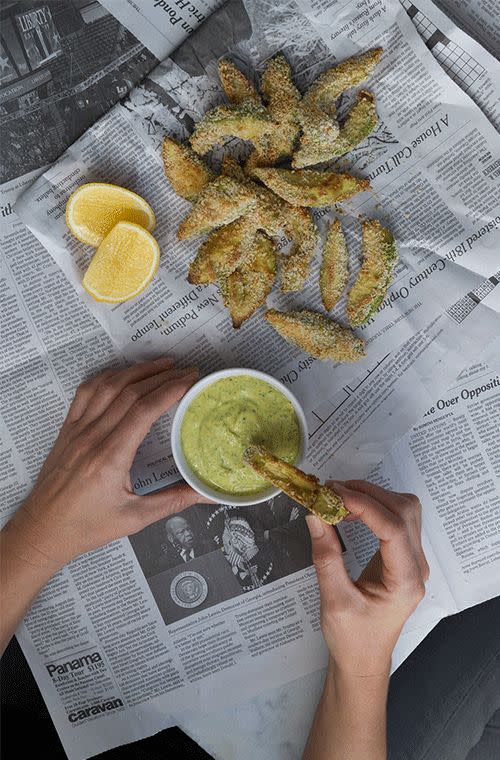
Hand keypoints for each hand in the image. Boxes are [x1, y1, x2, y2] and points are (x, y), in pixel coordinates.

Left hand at [9, 358, 207, 570]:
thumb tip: (206, 493)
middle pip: (130, 392)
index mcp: (110, 459)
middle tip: (186, 371)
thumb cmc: (86, 527)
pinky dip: (108, 377)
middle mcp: (92, 438)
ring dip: (136, 370)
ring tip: (162, 364)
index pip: (144, 410)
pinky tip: (124, 374)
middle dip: (161, 376)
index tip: (190, 380)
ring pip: (108, 386)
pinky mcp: (67, 430)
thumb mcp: (135, 518)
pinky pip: (86, 393)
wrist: (43, 530)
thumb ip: (173, 501)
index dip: (169, 390)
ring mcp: (76, 430)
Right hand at [306, 480, 428, 678]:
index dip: (366, 506)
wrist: (363, 661)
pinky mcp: (403, 556)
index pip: (394, 529)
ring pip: (404, 510)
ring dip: (373, 496)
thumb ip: (326, 557)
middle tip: (332, 491)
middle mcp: (416, 567)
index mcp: (405, 582)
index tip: (335, 494)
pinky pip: (397, 519)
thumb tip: (316, 515)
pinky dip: (375, 506)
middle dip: (369, 494)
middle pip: (404, 512)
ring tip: (339, 498)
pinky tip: (351, 510)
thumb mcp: (334, 601)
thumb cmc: (352, 639)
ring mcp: (413, 560)